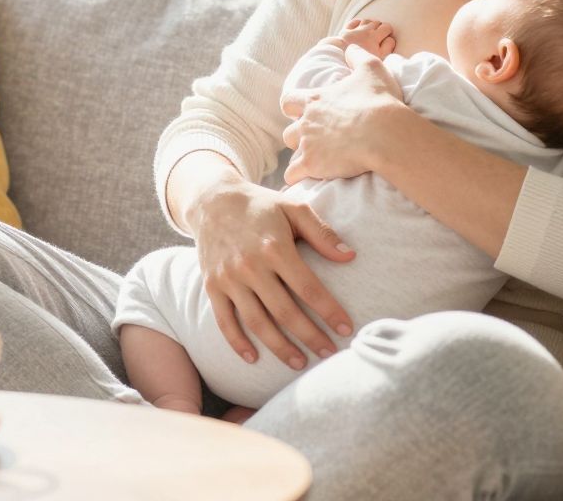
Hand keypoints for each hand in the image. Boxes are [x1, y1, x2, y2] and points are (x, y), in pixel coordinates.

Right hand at [189, 180, 356, 370]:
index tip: (346, 329)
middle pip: (284, 312)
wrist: (212, 200)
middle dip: (310, 336)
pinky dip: (237, 343)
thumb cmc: (260, 205)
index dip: (329, 311)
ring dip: (279, 347)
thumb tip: (350, 257)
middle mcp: (250, 266)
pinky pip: (224, 321)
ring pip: (256, 322)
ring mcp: (229, 279)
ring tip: (299, 363)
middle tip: (329, 354)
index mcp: (274, 247)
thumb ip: (322, 233)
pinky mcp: (212, 286)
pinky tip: (254, 358)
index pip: (308, 288)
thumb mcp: (293, 208)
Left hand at [282, 43, 407, 184]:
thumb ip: (356, 55)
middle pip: (289, 130)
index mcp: (315, 99)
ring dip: (299, 155)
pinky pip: (293, 175)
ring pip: (291, 150)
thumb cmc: (378, 101)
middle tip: (315, 139)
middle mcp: (306, 121)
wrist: (384, 133)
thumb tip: (349, 46)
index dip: (294, 107)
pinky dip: (296, 177)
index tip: (302, 112)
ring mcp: (307, 144)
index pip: (289, 101)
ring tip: (313, 160)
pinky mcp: (312, 165)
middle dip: (299, 135)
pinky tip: (304, 179)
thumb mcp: (370, 68)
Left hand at [336, 18, 396, 57]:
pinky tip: (360, 28)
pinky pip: (354, 22)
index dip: (389, 32)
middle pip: (377, 23)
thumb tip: (390, 38)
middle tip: (380, 36)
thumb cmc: (361, 61)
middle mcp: (365, 30)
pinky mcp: (345, 32)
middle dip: (380, 28)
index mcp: (375, 36)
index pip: (386, 27)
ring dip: (370, 25)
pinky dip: (358, 23)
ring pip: (366, 21)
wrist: (340, 60)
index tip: (387, 37)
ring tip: (371, 32)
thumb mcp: (379, 57)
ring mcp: (355, 30)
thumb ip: (388, 47)